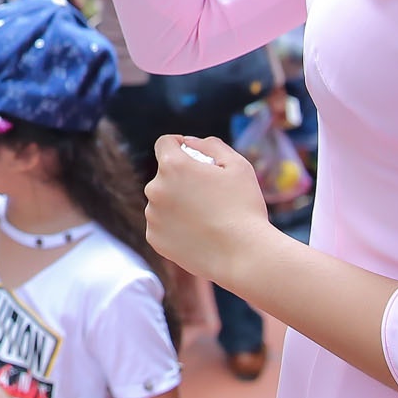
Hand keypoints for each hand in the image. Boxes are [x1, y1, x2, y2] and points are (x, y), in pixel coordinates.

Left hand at [145, 134, 273, 285]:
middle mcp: (155, 188)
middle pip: (164, 175)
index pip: (164, 143)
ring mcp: (152, 216)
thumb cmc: (244, 208)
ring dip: (177, 203)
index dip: (178, 145)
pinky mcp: (154, 238)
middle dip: (181, 178)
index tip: (191, 155)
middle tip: (208, 194)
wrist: (244, 255)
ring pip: (162, 201)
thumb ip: (211, 145)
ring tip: (206, 217)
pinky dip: (174, 226)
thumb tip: (189, 142)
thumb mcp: (237, 165)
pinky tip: (198, 233)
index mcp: (173, 166)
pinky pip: (161, 224)